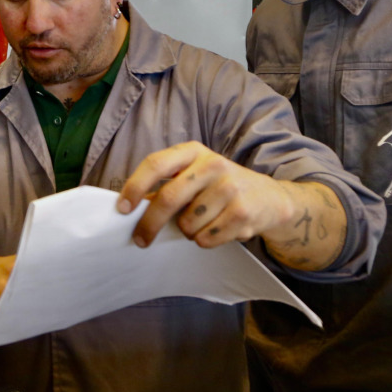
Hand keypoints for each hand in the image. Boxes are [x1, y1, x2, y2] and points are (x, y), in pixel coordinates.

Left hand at [117, 141, 296, 248]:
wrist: (269, 199)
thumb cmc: (220, 187)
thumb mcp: (194, 175)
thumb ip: (166, 186)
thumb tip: (130, 208)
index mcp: (193, 151)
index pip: (156, 163)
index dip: (135, 186)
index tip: (122, 208)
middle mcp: (212, 164)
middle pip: (168, 198)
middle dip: (149, 223)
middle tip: (140, 240)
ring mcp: (230, 187)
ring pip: (187, 225)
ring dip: (187, 232)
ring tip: (202, 223)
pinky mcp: (242, 212)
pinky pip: (205, 239)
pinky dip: (204, 240)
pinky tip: (218, 229)